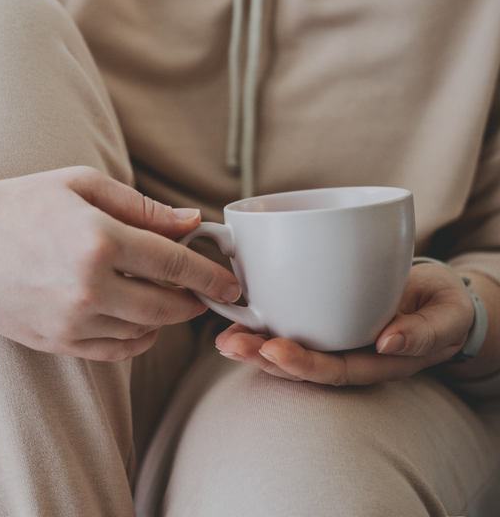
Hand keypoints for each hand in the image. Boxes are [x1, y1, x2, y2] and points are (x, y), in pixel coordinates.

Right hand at [0, 166, 240, 359]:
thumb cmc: (21, 203)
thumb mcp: (82, 185)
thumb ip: (143, 207)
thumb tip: (191, 222)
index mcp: (98, 239)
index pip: (174, 263)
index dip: (209, 274)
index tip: (230, 282)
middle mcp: (88, 287)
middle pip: (166, 306)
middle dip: (194, 301)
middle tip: (203, 291)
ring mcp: (71, 321)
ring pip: (144, 333)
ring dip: (166, 318)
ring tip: (164, 296)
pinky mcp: (57, 342)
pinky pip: (116, 351)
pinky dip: (138, 337)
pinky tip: (136, 316)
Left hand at [214, 262, 474, 385]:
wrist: (436, 298)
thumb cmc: (441, 309)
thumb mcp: (446, 319)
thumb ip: (423, 333)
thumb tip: (388, 343)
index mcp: (374, 362)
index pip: (333, 370)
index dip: (302, 364)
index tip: (274, 350)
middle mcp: (346, 353)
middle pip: (299, 363)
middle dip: (261, 357)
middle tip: (230, 345)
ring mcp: (332, 336)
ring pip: (288, 345)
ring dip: (253, 342)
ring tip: (222, 337)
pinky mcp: (323, 314)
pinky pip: (291, 321)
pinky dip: (262, 318)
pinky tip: (237, 312)